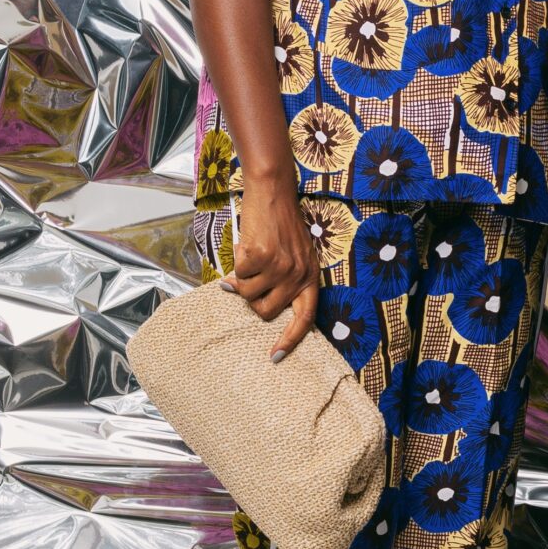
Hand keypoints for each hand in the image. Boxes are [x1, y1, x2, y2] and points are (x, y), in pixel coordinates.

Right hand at [223, 170, 318, 358]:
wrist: (273, 191)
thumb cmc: (280, 223)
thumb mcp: (294, 254)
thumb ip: (283, 279)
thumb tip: (253, 302)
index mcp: (310, 276)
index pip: (305, 318)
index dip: (290, 339)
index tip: (275, 357)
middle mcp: (299, 274)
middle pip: (266, 312)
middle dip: (252, 301)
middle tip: (247, 282)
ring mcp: (281, 266)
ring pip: (248, 295)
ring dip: (241, 280)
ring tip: (251, 257)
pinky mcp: (262, 256)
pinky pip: (238, 274)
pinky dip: (237, 262)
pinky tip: (247, 245)